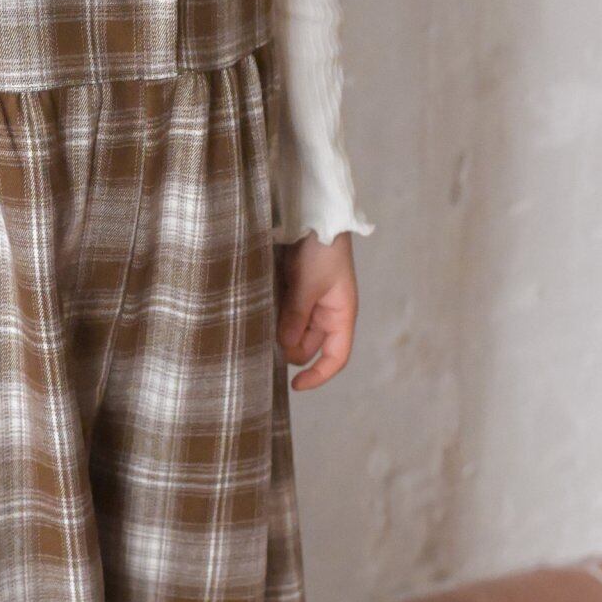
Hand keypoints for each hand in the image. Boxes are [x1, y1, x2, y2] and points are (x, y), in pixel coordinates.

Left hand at [277, 231, 358, 390]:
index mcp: (341, 315)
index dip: (318, 376)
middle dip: (290, 349)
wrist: (313, 216)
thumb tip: (284, 349)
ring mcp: (309, 304)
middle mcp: (327, 314)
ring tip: (263, 321)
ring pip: (292, 333)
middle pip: (308, 348)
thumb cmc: (321, 249)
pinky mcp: (293, 293)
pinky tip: (260, 312)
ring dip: (279, 333)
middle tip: (268, 339)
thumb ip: (296, 316)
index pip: (336, 357)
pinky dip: (273, 318)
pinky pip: (283, 316)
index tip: (295, 385)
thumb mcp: (309, 284)